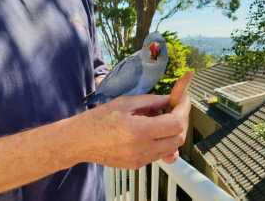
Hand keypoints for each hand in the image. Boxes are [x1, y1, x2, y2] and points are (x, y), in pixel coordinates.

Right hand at [73, 94, 190, 168]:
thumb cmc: (98, 119)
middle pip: (178, 138)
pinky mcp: (137, 165)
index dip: (184, 110)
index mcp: (139, 131)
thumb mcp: (125, 103)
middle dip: (181, 121)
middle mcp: (142, 149)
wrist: (80, 141)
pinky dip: (163, 142)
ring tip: (164, 118)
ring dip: (173, 132)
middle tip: (176, 108)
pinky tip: (154, 131)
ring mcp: (140, 160)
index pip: (176, 123)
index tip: (183, 99)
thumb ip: (151, 101)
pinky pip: (159, 154)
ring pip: (171, 148)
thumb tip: (170, 99)